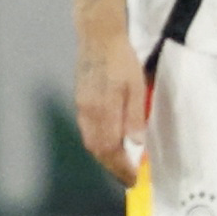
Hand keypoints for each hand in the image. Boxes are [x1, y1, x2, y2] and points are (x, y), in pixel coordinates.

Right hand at [73, 16, 148, 186]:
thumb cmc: (122, 59)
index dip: (122, 167)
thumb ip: (134, 116)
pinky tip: (110, 144)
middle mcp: (87, 114)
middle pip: (98, 150)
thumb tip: (136, 144)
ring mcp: (81, 108)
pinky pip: (87, 132)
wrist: (98, 36)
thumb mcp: (136, 86)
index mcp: (102, 110)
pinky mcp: (80, 102)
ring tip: (122, 165)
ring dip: (106, 158)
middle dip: (113, 167)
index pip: (110, 149)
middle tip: (129, 177)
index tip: (134, 179)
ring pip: (91, 142)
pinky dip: (99, 144)